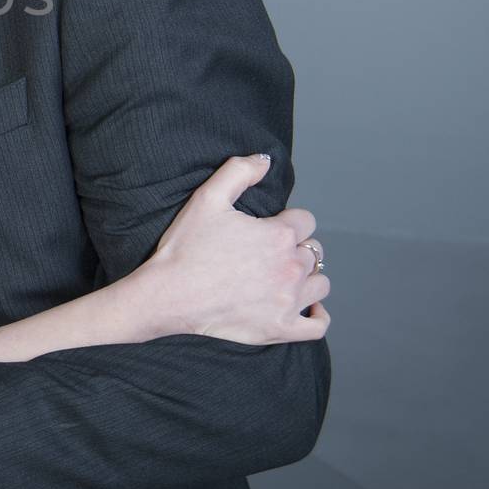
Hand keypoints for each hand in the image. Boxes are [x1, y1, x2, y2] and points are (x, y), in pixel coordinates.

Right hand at [138, 155, 329, 343]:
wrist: (169, 295)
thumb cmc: (186, 248)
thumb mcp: (207, 198)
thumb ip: (239, 171)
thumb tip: (265, 160)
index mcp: (279, 235)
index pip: (305, 221)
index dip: (286, 221)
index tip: (266, 228)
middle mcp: (291, 268)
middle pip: (313, 251)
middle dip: (295, 248)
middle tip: (267, 252)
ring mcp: (289, 301)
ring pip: (320, 284)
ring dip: (306, 278)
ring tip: (283, 276)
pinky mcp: (281, 328)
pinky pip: (317, 326)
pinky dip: (317, 315)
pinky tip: (306, 307)